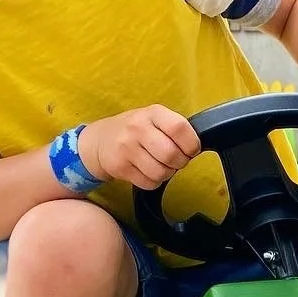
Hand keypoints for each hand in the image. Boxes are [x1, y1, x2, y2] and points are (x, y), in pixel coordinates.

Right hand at [78, 105, 200, 188]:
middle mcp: (137, 128)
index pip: (179, 128)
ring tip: (161, 165)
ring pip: (161, 172)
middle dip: (180, 162)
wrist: (101, 141)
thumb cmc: (136, 130)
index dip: (191, 144)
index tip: (191, 150)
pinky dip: (154, 181)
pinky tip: (148, 171)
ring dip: (167, 173)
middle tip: (176, 160)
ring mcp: (126, 148)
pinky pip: (149, 183)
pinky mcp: (120, 167)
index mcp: (152, 113)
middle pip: (172, 154)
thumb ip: (175, 128)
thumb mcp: (154, 119)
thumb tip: (196, 148)